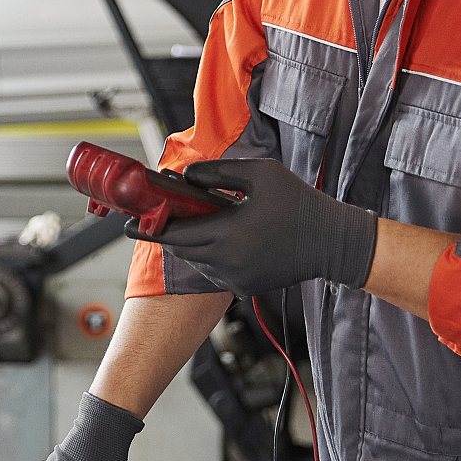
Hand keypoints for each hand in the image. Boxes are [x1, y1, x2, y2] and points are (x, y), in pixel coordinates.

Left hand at [125, 157, 376, 293]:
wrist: (333, 242)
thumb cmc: (299, 204)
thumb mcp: (259, 174)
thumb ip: (217, 173)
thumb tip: (186, 177)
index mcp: (228, 234)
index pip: (174, 234)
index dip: (148, 228)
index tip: (127, 225)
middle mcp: (228, 262)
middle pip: (182, 249)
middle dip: (173, 231)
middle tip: (169, 213)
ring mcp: (236, 279)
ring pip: (197, 263)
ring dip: (193, 244)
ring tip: (204, 221)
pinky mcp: (246, 287)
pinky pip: (216, 272)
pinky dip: (212, 256)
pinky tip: (227, 237)